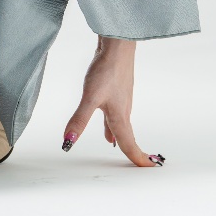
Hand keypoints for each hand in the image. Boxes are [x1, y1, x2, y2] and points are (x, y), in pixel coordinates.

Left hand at [61, 37, 164, 167]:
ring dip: (122, 137)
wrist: (117, 46)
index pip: (128, 144)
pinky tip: (107, 120)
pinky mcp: (117, 89)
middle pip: (128, 136)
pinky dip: (114, 122)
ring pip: (122, 124)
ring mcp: (122, 99)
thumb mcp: (89, 97)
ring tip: (115, 145)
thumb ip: (79, 120)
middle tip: (140, 164)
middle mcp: (123, 110)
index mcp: (119, 117)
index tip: (147, 169)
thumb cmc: (106, 70)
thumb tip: (68, 141)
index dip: (137, 159)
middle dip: (132, 151)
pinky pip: (117, 113)